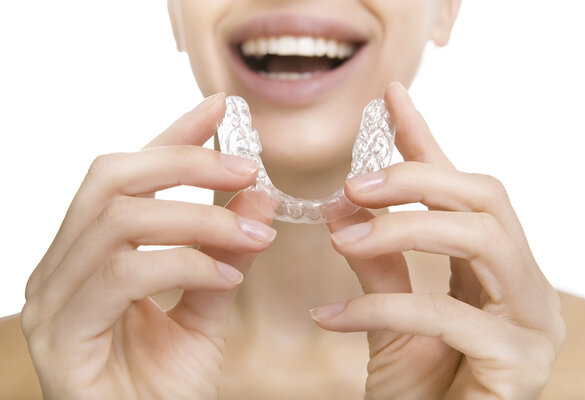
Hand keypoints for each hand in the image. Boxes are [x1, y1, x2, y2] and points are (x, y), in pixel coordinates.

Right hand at [21, 94, 276, 398]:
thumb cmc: (166, 384)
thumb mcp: (206, 307)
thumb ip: (224, 254)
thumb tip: (257, 198)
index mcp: (90, 253)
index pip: (126, 174)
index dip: (171, 136)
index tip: (219, 110)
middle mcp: (60, 267)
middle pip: (111, 178)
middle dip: (185, 164)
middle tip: (249, 169)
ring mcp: (51, 301)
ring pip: (118, 220)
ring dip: (197, 218)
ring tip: (252, 232)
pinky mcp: (60, 338)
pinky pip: (124, 275)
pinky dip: (185, 265)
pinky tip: (227, 278)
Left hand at [312, 83, 565, 398]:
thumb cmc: (420, 392)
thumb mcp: (390, 318)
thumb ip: (378, 262)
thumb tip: (344, 207)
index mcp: (495, 269)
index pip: (463, 188)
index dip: (426, 140)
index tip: (389, 99)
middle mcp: (525, 285)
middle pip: (484, 197)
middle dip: (416, 180)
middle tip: (352, 186)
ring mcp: (532, 322)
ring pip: (480, 237)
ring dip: (402, 229)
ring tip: (344, 238)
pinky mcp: (519, 361)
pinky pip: (446, 312)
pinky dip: (381, 307)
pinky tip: (331, 319)